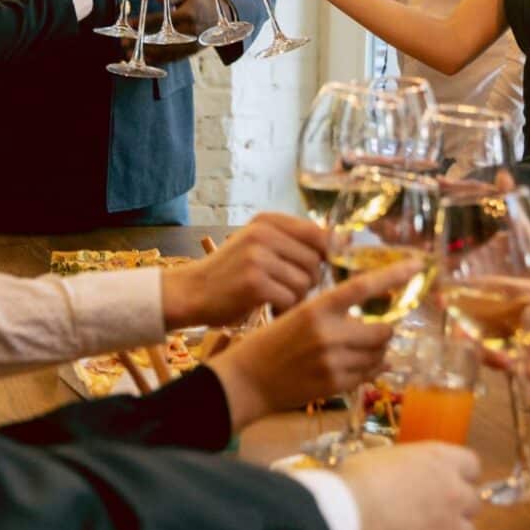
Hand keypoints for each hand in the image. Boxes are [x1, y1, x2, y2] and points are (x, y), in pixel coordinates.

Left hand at [126, 0, 218, 62]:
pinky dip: (158, 60)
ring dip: (146, 54)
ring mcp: (191, 44)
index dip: (142, 23)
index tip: (128, 25)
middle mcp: (189, 31)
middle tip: (124, 44)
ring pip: (165, 52)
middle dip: (140, 43)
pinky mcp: (191, 52)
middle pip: (160, 39)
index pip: (160, 20)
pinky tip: (145, 60)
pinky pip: (173, 58)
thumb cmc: (199, 5)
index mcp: (187, 15)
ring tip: (130, 54)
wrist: (218, 19)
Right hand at [161, 214, 326, 327]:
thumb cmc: (231, 272)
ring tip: (281, 298)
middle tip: (295, 290)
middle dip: (311, 279)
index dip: (328, 253)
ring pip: (305, 281)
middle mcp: (263, 233)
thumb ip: (290, 240)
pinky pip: (290, 299)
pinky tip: (271, 308)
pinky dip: (285, 308)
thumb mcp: (257, 243)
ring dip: (298, 297)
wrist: (191, 292)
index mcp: (267, 221)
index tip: (325, 268)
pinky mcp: (254, 283)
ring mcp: (258, 257)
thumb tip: (339, 245)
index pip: (316, 231)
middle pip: (315, 259)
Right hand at [208, 259, 419, 428]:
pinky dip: (372, 367)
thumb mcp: (298, 313)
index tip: (417, 265)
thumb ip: (332, 309)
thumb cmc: (271, 341)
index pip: (364, 286)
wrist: (247, 380)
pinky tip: (363, 362)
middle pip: (382, 328)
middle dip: (387, 327)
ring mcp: (333, 363)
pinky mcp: (334, 385)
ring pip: (379, 353)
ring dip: (379, 348)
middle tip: (381, 324)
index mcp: (317, 309)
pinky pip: (368, 374)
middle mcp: (328, 334)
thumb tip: (368, 304)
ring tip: (366, 344)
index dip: (394, 274)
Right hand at [340, 442, 480, 529]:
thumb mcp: (388, 458)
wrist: (350, 512)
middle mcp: (453, 490)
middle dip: (460, 505)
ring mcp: (449, 525)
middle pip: (474, 500)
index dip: (461, 473)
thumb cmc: (361, 479)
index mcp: (440, 459)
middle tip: (438, 509)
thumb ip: (410, 466)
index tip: (450, 479)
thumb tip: (408, 475)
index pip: (472, 464)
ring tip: (430, 529)